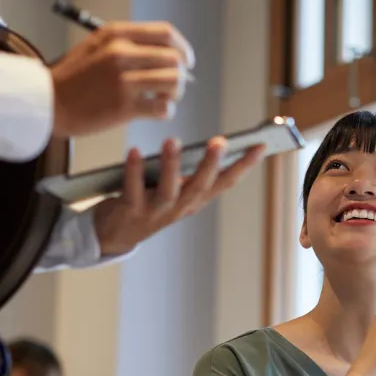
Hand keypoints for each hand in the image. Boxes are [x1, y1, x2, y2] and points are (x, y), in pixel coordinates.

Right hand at [51, 21, 195, 137]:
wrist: (50, 102)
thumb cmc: (75, 77)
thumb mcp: (98, 46)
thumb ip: (130, 44)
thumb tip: (167, 53)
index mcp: (116, 34)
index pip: (165, 33)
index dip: (183, 48)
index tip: (186, 61)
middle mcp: (121, 53)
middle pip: (175, 59)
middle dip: (181, 74)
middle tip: (173, 85)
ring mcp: (123, 80)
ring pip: (174, 82)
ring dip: (176, 92)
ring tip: (164, 97)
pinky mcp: (125, 106)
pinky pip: (164, 108)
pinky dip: (166, 110)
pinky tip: (155, 109)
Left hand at [92, 136, 264, 255]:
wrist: (115, 234)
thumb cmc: (148, 203)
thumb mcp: (176, 189)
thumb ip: (189, 172)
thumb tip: (211, 145)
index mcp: (195, 200)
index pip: (226, 182)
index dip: (244, 166)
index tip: (260, 146)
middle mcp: (181, 208)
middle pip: (200, 187)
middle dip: (211, 165)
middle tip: (220, 142)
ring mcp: (156, 212)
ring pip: (168, 191)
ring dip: (171, 166)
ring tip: (173, 141)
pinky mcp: (131, 212)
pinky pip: (132, 190)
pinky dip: (133, 171)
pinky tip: (135, 151)